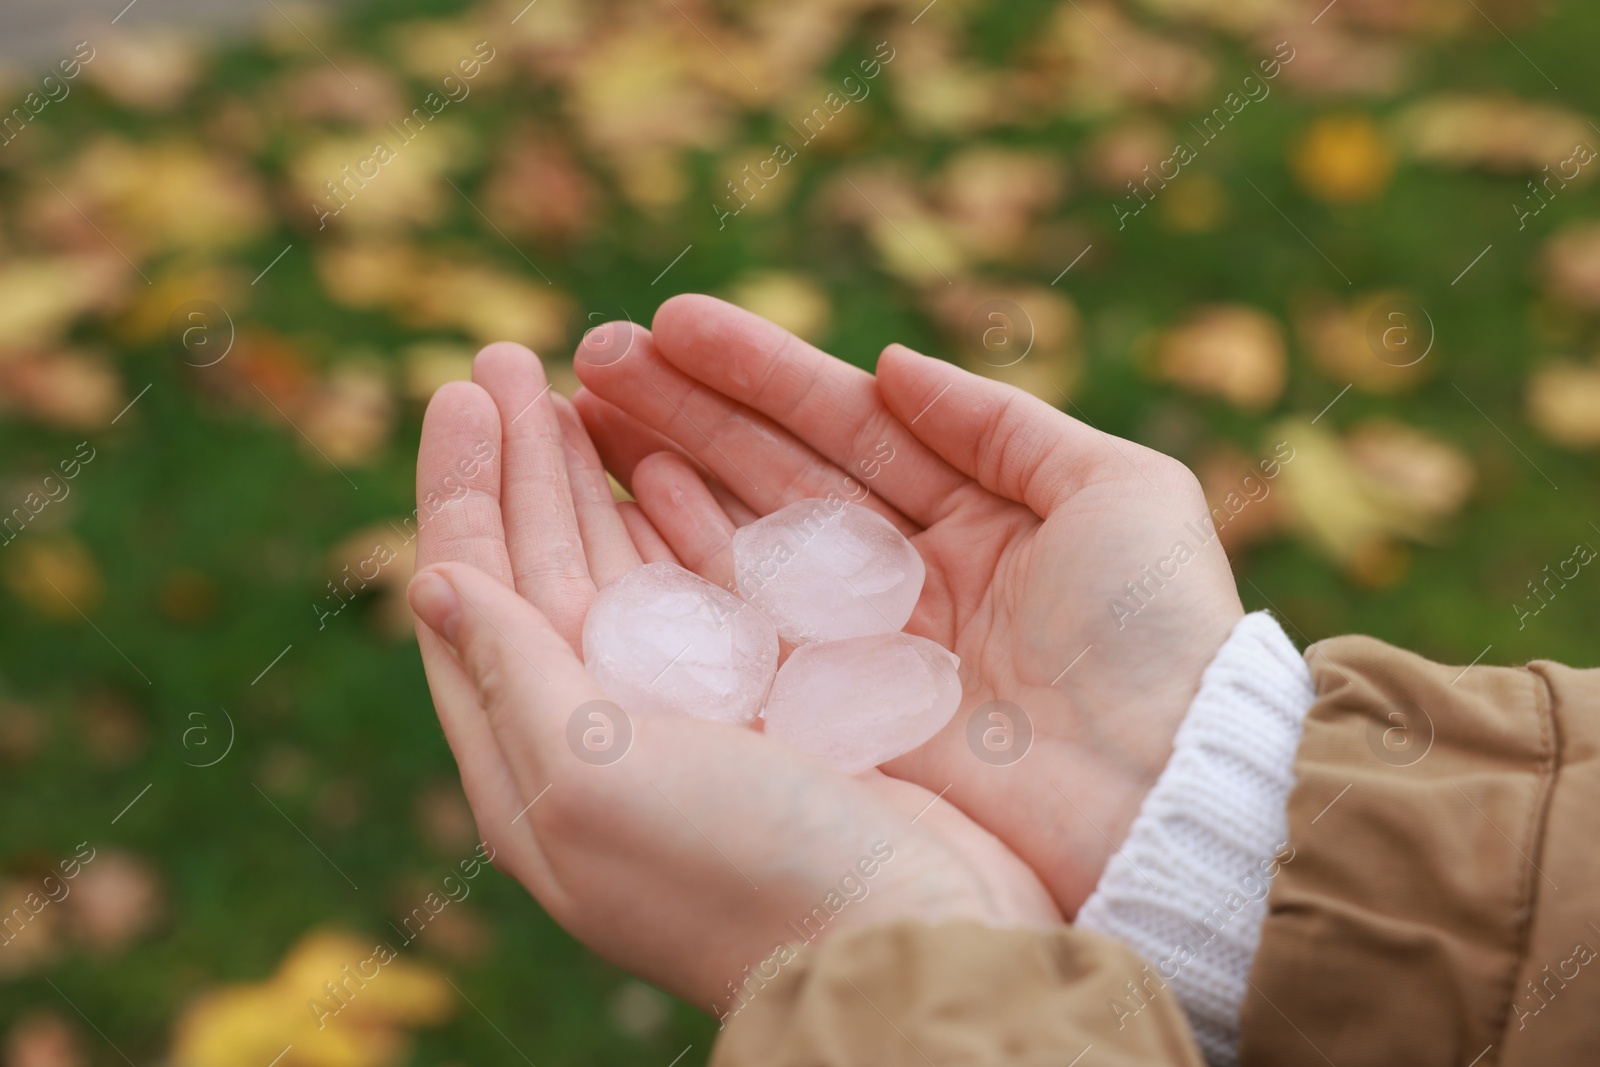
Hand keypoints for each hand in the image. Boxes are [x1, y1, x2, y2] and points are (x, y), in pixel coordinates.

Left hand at [407, 345, 1060, 1014]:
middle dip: (521, 459)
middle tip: (510, 355)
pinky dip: (681, 520)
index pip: (470, 593)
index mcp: (530, 760)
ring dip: (591, 476)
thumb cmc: (736, 867)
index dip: (459, 486)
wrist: (901, 935)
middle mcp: (597, 734)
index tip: (462, 387)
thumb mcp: (588, 772)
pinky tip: (669, 461)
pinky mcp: (765, 704)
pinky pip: (704, 590)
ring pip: (618, 568)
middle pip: (538, 566)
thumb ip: (510, 669)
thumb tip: (429, 582)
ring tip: (576, 384)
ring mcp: (684, 718)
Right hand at [571, 298, 1244, 914]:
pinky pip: (742, 618)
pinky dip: (684, 558)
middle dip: (685, 407)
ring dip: (665, 466)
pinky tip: (630, 496)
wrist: (1163, 788)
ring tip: (584, 405)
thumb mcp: (1115, 489)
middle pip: (773, 467)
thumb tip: (892, 361)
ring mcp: (860, 638)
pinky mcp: (831, 707)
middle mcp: (903, 567)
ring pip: (742, 531)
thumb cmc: (1158, 631)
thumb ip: (999, 421)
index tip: (672, 321)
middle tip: (592, 353)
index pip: (843, 420)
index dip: (758, 369)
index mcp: (970, 509)